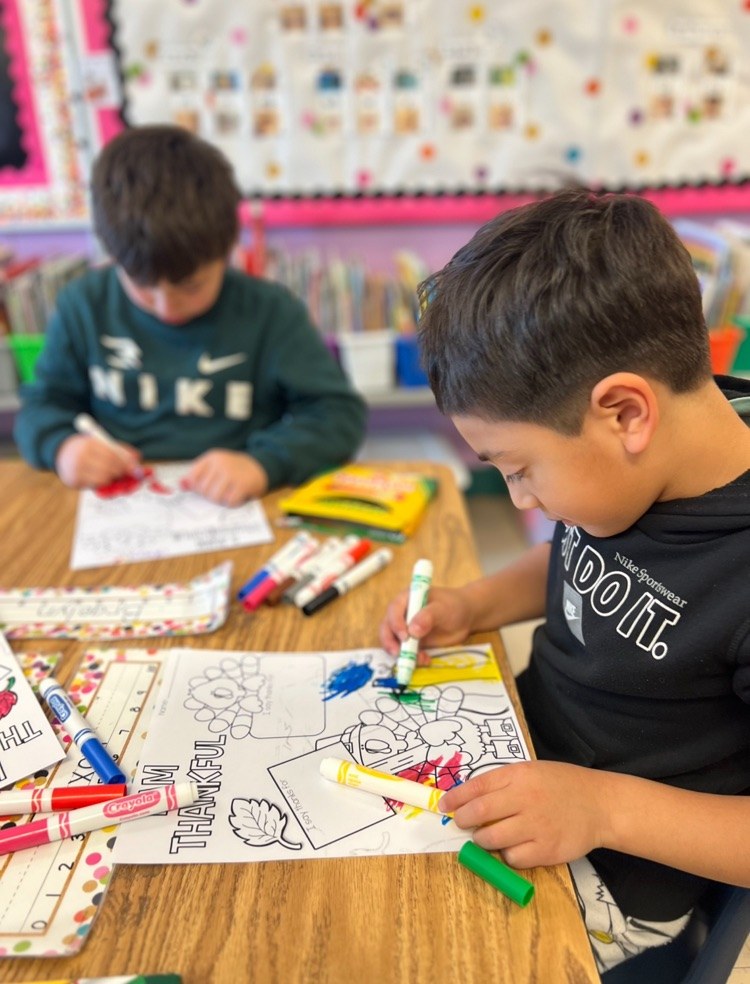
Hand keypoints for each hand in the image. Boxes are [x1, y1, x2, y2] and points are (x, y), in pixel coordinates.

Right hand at [55, 435, 141, 488]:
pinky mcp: (73, 482)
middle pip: (108, 469)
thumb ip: (120, 449)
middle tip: (129, 475)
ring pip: (102, 480)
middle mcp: (81, 458)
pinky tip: (105, 480)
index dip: (126, 464)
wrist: (62, 453)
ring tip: (115, 476)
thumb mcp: (102, 443)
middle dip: (122, 473)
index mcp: (89, 444)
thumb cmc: (87, 448)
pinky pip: (94, 487)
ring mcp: (75, 471)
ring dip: (113, 480)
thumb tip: (137, 458)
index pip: (112, 456)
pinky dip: (104, 484)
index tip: (137, 469)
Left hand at [182, 450, 268, 506]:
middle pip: (203, 490)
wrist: (259, 466)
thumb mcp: (214, 467)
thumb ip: (197, 475)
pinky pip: (229, 501)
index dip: (196, 487)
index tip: (203, 489)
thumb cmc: (233, 470)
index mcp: (211, 457)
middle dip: (209, 495)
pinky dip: (232, 503)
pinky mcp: (243, 484)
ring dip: (220, 500)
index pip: (193, 477)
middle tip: (220, 491)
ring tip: (228, 493)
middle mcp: (221, 463)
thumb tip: (181, 485)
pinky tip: (237, 495)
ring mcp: (232, 473)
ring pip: (214, 497)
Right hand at [378, 584, 475, 665]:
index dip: (395, 623)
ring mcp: (405, 629)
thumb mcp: (443, 608)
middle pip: (387, 627)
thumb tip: (413, 631)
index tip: (404, 636)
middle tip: (398, 654)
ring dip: (402, 653)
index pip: (394, 610)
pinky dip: (412, 659)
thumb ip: (428, 616)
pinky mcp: (411, 642)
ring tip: (420, 659)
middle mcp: (402, 613)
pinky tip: (426, 660)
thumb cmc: (454, 606)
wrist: (465, 618)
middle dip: (390, 642)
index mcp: (407, 599)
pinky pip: (405, 652)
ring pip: (394, 642)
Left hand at [439, 761, 609, 868]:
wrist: (599, 805)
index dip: (456, 798)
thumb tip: (467, 798)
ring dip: (482, 839)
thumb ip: (502, 782)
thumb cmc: (561, 785)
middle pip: (480, 813)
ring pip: (492, 839)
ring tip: (486, 836)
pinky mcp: (547, 851)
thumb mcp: (531, 771)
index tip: (444, 805)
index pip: (477, 786)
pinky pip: (513, 858)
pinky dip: (506, 855)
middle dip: (463, 820)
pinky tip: (513, 846)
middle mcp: (526, 799)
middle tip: (461, 823)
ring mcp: (537, 826)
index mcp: (520, 775)